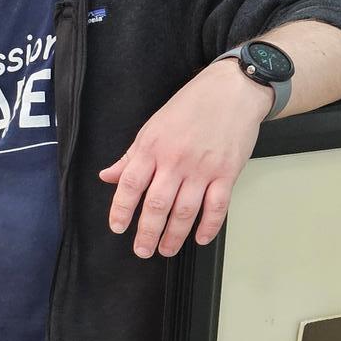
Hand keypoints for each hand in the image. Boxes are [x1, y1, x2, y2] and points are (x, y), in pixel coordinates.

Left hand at [100, 62, 270, 257]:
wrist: (232, 90)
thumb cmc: (191, 106)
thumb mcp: (152, 127)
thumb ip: (131, 156)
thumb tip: (108, 176)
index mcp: (152, 148)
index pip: (130, 185)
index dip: (121, 210)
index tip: (117, 228)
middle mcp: (175, 160)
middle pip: (157, 205)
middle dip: (147, 232)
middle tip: (142, 250)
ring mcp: (203, 168)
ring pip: (185, 211)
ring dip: (174, 236)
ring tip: (166, 249)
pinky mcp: (227, 173)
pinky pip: (217, 207)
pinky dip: (209, 226)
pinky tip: (200, 238)